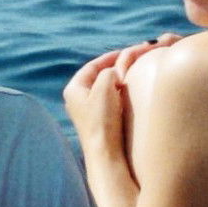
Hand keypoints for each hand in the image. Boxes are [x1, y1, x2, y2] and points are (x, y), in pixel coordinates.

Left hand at [64, 35, 180, 160]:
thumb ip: (108, 71)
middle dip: (115, 69)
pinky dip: (120, 94)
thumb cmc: (102, 118)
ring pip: (105, 89)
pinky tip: (131, 94)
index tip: (127, 53)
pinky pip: (110, 101)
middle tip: (132, 63)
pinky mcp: (98, 122)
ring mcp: (87, 112)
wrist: (105, 153)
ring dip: (119, 82)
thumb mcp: (104, 85)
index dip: (110, 57)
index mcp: (73, 89)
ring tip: (133, 76)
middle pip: (98, 77)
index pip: (92, 66)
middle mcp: (77, 99)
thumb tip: (114, 73)